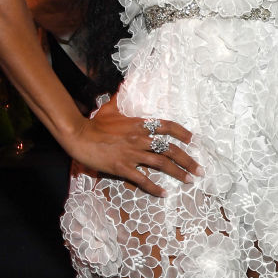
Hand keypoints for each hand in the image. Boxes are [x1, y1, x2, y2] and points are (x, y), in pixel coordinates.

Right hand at [63, 95, 197, 196]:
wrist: (79, 136)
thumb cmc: (95, 123)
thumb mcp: (111, 107)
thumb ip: (121, 96)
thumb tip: (124, 83)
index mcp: (140, 124)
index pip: (168, 127)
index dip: (183, 133)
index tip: (194, 140)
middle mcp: (140, 139)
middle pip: (170, 149)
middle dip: (188, 160)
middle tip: (199, 169)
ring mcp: (132, 154)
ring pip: (161, 164)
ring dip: (178, 173)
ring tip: (189, 180)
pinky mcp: (122, 167)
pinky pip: (142, 179)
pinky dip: (154, 188)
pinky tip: (164, 194)